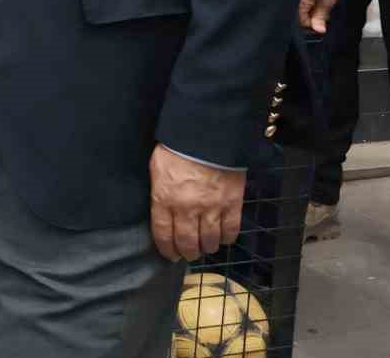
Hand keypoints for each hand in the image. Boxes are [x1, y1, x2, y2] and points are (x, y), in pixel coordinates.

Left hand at [149, 145, 244, 261]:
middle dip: (186, 252)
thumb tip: (160, 207)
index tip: (169, 254)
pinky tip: (222, 237)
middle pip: (187, 243)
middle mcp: (187, 208)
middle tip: (187, 253)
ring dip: (206, 247)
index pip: (163, 234)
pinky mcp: (232, 204)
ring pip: (209, 241)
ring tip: (204, 246)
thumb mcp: (157, 167)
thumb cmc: (178, 147)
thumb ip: (159, 191)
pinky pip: (230, 230)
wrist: (207, 134)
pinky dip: (226, 238)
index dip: (166, 249)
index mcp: (165, 199)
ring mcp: (211, 208)